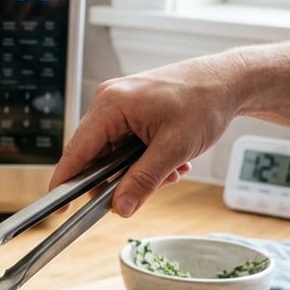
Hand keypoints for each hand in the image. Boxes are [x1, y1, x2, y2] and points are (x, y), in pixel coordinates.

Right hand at [51, 54, 243, 216]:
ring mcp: (119, 104)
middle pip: (95, 156)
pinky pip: (125, 145)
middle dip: (121, 178)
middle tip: (150, 187)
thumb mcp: (174, 149)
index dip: (65, 183)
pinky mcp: (131, 110)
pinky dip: (144, 159)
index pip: (76, 151)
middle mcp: (108, 102)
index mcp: (111, 105)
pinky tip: (170, 160)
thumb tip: (121, 208)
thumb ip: (143, 180)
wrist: (230, 81)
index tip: (59, 209)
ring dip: (138, 170)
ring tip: (170, 170)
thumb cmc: (205, 102)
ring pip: (113, 154)